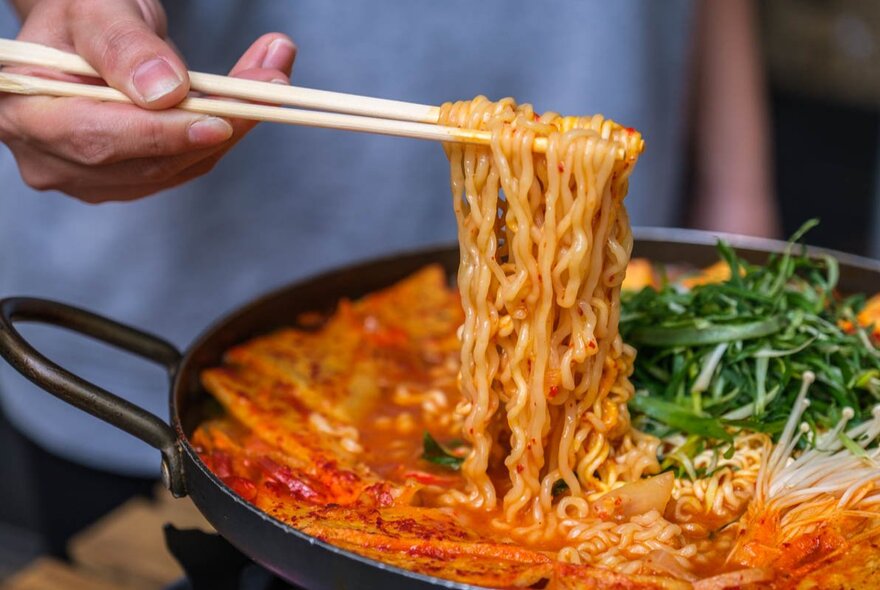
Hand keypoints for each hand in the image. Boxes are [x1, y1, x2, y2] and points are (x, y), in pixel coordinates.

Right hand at [0, 0, 295, 201]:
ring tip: (272, 77)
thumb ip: (123, 47)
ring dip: (234, 127)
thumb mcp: (96, 10)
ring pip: (177, 167)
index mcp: (26, 112)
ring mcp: (91, 178)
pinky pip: (187, 165)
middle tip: (271, 86)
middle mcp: (53, 157)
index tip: (220, 120)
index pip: (98, 137)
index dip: (162, 135)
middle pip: (146, 162)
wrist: (87, 35)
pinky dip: (226, 134)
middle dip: (216, 127)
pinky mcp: (129, 180)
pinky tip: (253, 99)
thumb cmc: (83, 16)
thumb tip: (164, 91)